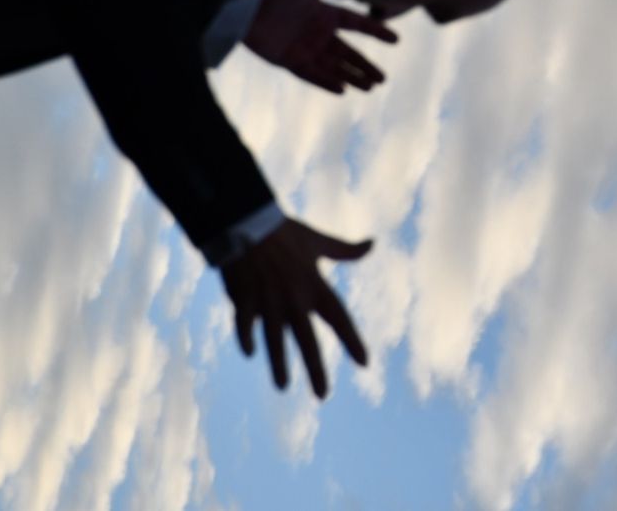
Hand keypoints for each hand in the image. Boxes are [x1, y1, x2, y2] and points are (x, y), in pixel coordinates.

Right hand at [220, 218, 371, 397]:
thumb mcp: (318, 240)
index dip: (352, 341)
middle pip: (307, 342)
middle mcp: (293, 299)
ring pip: (275, 342)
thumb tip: (372, 243)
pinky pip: (244, 326)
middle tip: (322, 394)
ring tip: (283, 386)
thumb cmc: (285, 232)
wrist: (247, 222)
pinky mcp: (244, 300)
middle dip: (315, 370)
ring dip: (279, 365)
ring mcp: (268, 302)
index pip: (339, 319)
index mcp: (314, 286)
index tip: (364, 362)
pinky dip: (246, 339)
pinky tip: (250, 352)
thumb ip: (345, 250)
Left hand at [246, 0, 398, 94]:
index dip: (375, 31)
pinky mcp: (286, 60)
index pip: (355, 23)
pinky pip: (310, 74)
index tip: (395, 39)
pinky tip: (343, 89)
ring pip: (332, 66)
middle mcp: (315, 32)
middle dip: (364, 65)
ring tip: (370, 87)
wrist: (243, 4)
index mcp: (322, 12)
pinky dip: (326, 81)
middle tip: (382, 79)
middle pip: (346, 52)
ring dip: (351, 77)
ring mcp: (302, 47)